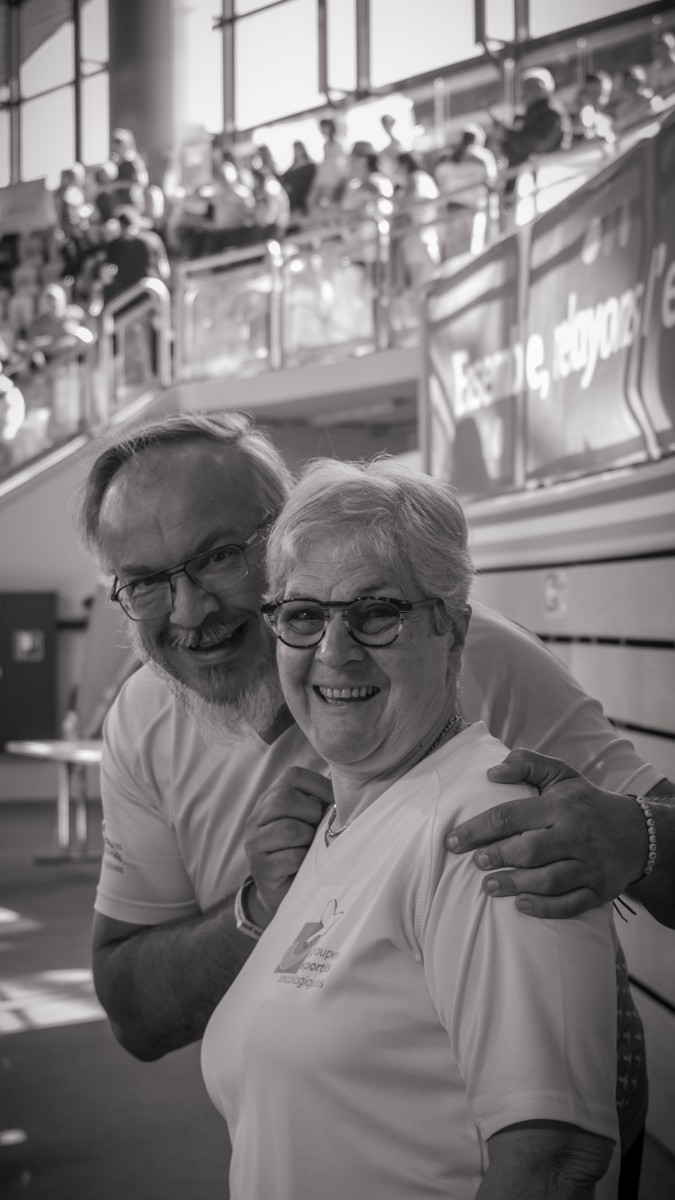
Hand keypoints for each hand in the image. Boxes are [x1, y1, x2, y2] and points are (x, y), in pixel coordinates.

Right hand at [244, 767, 332, 927]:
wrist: (285, 893)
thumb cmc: (303, 851)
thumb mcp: (310, 822)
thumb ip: (319, 804)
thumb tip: (347, 792)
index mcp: (270, 800)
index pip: (292, 776)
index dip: (319, 785)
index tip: (334, 802)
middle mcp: (256, 818)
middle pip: (285, 798)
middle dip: (311, 813)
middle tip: (317, 829)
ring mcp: (254, 843)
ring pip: (289, 829)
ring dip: (308, 839)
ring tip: (309, 848)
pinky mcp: (260, 868)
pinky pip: (290, 857)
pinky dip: (304, 861)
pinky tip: (303, 866)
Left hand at [445, 748, 646, 917]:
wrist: (638, 833)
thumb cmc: (586, 803)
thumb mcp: (562, 774)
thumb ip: (526, 763)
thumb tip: (491, 773)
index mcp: (561, 806)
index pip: (511, 816)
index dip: (477, 829)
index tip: (453, 841)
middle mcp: (576, 835)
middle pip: (529, 850)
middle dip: (497, 858)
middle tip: (475, 863)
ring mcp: (589, 865)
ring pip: (548, 880)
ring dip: (515, 885)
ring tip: (489, 887)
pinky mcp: (600, 890)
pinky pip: (571, 904)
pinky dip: (544, 907)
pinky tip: (521, 906)